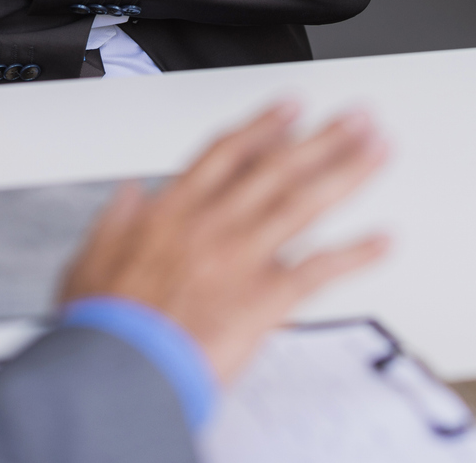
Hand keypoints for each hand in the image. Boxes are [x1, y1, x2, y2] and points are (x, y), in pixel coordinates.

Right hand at [58, 102, 389, 384]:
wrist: (118, 369)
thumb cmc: (104, 324)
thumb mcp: (90, 258)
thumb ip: (114, 221)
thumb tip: (128, 194)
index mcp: (174, 211)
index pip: (229, 153)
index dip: (265, 125)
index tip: (293, 106)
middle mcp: (216, 224)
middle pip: (279, 167)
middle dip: (324, 137)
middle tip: (359, 116)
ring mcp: (243, 257)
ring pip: (305, 202)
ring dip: (348, 172)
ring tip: (380, 150)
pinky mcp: (265, 298)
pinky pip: (320, 270)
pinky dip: (356, 254)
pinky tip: (385, 240)